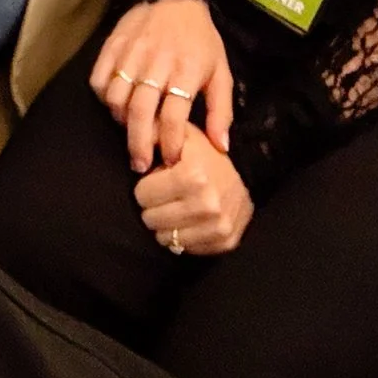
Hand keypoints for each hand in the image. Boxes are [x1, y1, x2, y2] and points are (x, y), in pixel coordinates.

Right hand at [90, 0, 233, 171]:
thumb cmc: (200, 39)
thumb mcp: (220, 72)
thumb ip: (220, 111)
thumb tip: (221, 148)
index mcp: (186, 70)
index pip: (173, 116)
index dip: (170, 143)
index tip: (169, 161)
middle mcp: (157, 63)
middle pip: (140, 111)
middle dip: (139, 143)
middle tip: (139, 165)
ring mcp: (131, 53)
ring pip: (116, 97)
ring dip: (121, 121)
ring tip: (130, 133)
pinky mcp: (113, 44)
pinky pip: (98, 79)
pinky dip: (103, 97)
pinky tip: (115, 105)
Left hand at [136, 129, 252, 254]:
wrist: (249, 174)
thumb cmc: (205, 155)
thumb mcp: (182, 136)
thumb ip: (153, 132)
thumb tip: (128, 128)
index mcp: (192, 176)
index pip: (141, 195)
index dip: (146, 186)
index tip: (157, 180)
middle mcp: (206, 204)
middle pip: (150, 219)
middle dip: (153, 206)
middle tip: (165, 197)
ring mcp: (217, 226)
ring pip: (165, 238)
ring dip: (166, 224)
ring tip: (176, 208)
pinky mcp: (225, 242)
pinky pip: (185, 249)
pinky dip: (183, 237)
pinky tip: (190, 221)